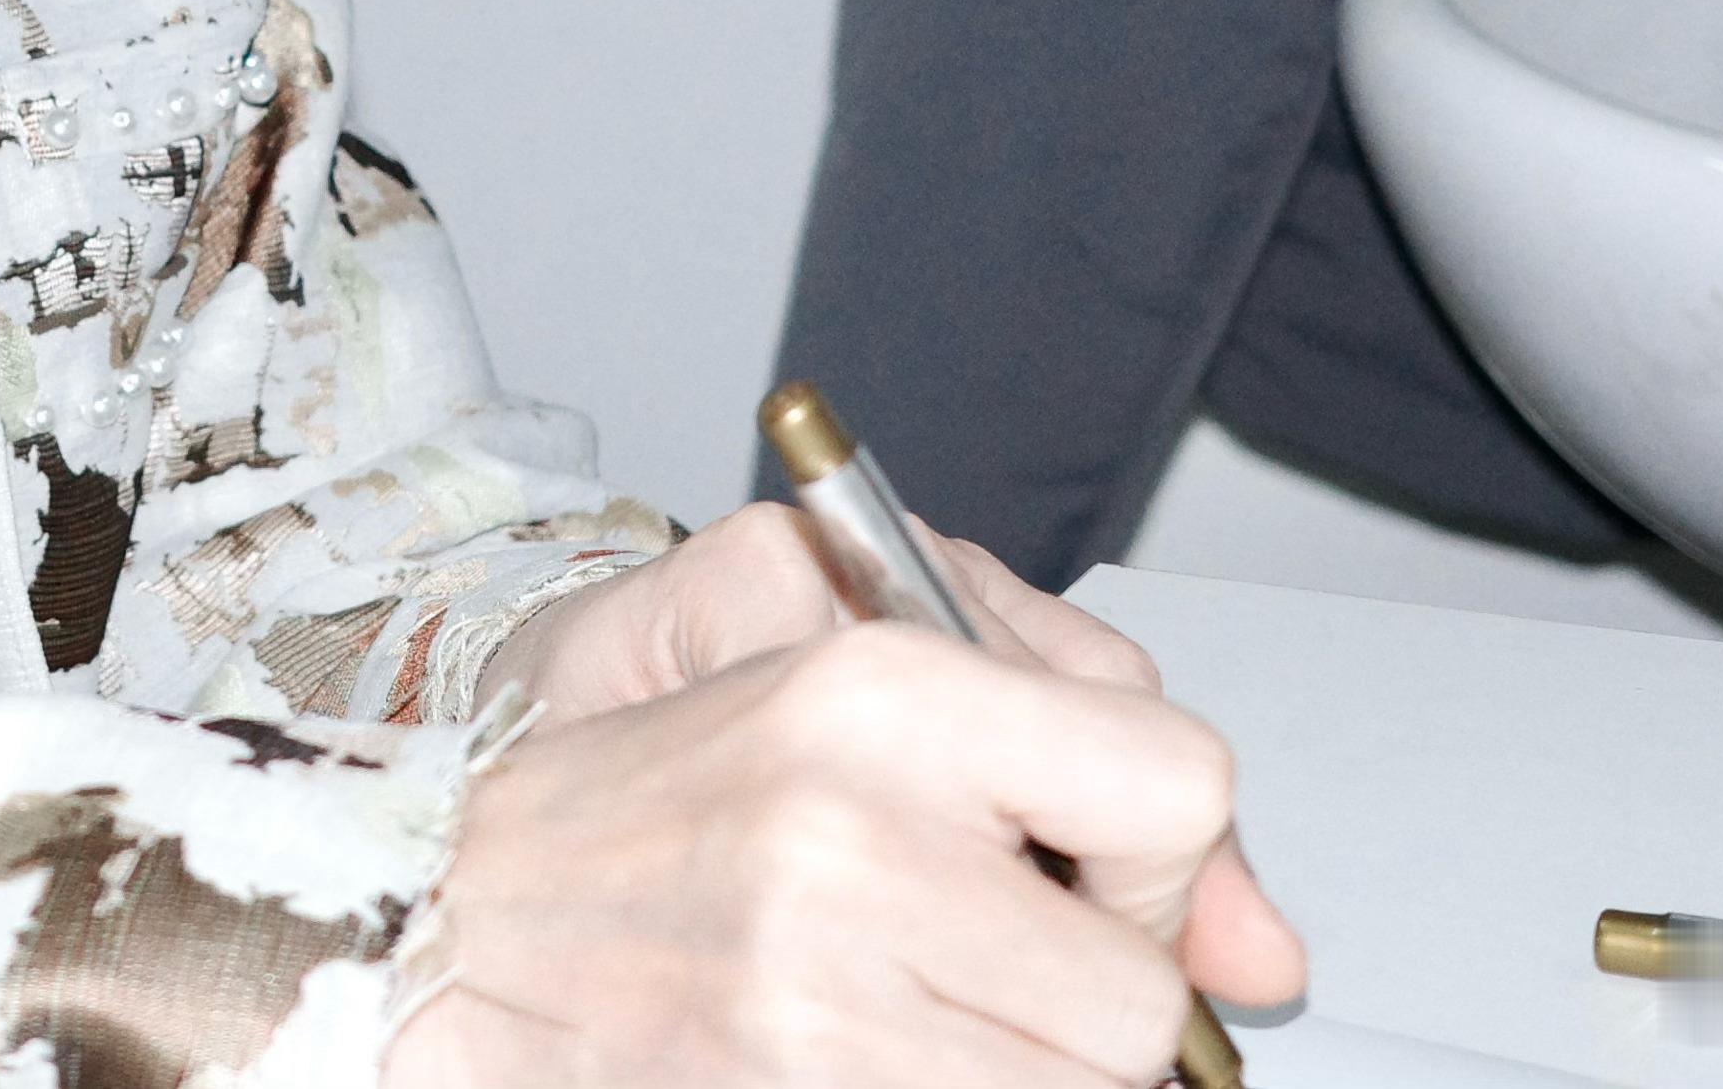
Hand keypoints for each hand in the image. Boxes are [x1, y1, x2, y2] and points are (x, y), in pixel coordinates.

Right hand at [406, 616, 1301, 1088]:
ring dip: (1018, 1068)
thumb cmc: (652, 784)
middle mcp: (853, 839)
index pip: (1177, 785)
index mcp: (876, 689)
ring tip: (913, 1007)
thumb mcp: (848, 673)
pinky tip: (879, 1056)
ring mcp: (818, 1000)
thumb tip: (1270, 957)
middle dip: (1083, 998)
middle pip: (1136, 1002)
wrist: (452, 908)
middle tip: (981, 959)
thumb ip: (1077, 750)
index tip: (1086, 867)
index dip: (1155, 856)